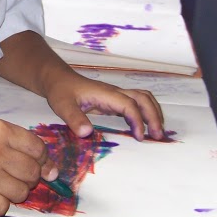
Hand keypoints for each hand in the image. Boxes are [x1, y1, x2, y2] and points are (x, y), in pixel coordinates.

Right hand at [0, 118, 53, 216]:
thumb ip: (22, 145)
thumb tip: (53, 173)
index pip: (38, 150)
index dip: (39, 159)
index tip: (29, 162)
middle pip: (32, 173)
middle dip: (27, 176)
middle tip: (10, 173)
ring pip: (21, 193)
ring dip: (14, 191)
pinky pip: (2, 208)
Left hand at [46, 73, 163, 141]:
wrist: (58, 80)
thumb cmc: (61, 91)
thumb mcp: (63, 105)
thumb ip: (74, 118)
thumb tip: (87, 133)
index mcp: (105, 94)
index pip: (129, 105)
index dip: (137, 120)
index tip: (140, 137)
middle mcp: (114, 92)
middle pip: (143, 98)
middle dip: (154, 116)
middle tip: (158, 136)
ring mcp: (115, 95)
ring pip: (143, 99)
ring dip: (152, 113)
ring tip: (157, 133)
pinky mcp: (113, 100)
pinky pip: (135, 105)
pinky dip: (145, 114)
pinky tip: (144, 128)